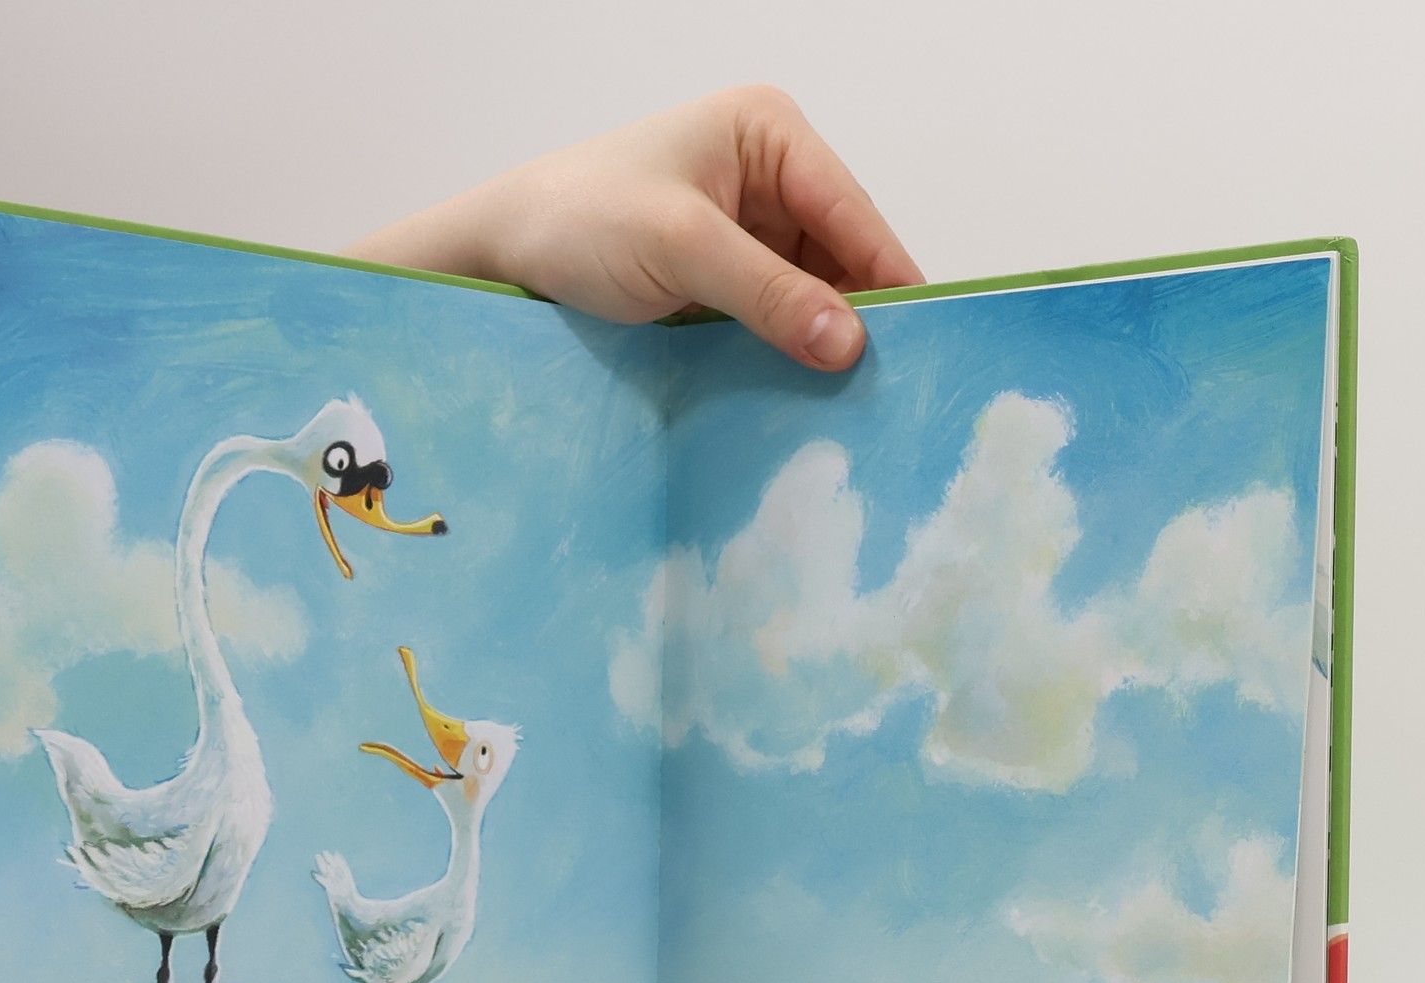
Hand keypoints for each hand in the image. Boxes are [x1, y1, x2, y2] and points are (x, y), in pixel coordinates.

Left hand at [356, 86, 921, 371]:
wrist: (498, 255)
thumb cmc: (578, 222)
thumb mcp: (680, 248)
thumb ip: (768, 294)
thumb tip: (851, 344)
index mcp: (769, 133)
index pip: (853, 212)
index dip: (889, 280)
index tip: (926, 348)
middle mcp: (767, 175)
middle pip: (840, 257)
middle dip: (858, 319)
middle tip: (888, 395)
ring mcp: (745, 231)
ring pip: (811, 296)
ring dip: (822, 347)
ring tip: (851, 409)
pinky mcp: (721, 282)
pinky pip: (774, 320)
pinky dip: (787, 357)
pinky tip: (803, 399)